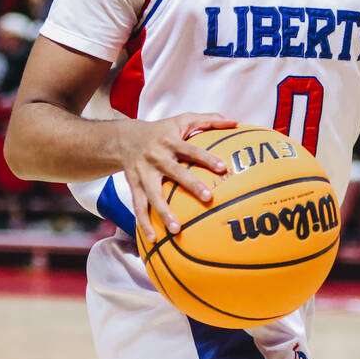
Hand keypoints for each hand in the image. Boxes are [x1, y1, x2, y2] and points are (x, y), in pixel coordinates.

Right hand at [115, 113, 234, 240]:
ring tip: (177, 231)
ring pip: (152, 195)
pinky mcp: (133, 185)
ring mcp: (143, 173)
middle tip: (208, 198)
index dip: (206, 158)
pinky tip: (153, 239)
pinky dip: (144, 223)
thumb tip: (235, 122)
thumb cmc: (162, 130)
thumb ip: (209, 120)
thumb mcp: (183, 119)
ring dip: (163, 213)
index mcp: (170, 141)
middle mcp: (156, 157)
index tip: (223, 168)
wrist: (124, 138)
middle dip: (190, 185)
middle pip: (174, 172)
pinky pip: (138, 206)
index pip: (191, 149)